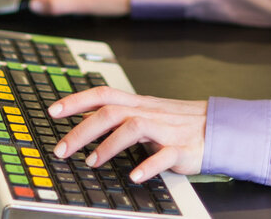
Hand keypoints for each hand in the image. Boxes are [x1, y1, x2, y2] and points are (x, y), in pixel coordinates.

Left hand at [50, 87, 206, 180]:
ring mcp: (165, 129)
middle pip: (111, 112)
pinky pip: (163, 155)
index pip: (103, 94)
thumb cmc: (178, 122)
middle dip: (82, 129)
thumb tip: (86, 121)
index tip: (53, 111)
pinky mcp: (181, 148)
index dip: (77, 100)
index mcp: (138, 103)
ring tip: (92, 162)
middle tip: (62, 149)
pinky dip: (148, 165)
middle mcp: (148, 112)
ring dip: (109, 145)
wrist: (216, 126)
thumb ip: (119, 115)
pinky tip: (135, 176)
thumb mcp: (146, 113)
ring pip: (133, 127)